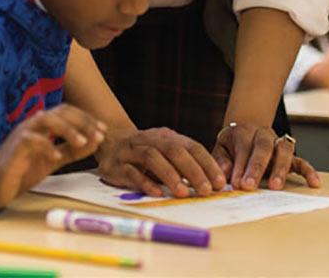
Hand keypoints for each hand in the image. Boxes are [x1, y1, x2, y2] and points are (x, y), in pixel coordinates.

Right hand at [0, 104, 105, 210]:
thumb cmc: (23, 169)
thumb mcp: (53, 159)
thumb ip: (71, 150)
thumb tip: (95, 142)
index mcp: (43, 126)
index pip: (67, 112)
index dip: (86, 119)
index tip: (103, 130)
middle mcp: (33, 125)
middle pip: (59, 112)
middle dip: (82, 122)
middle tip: (98, 135)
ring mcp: (22, 133)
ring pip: (45, 119)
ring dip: (67, 129)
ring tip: (83, 142)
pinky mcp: (14, 147)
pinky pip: (30, 139)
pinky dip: (46, 145)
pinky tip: (56, 157)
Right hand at [96, 127, 225, 197]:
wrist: (108, 143)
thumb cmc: (144, 154)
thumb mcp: (165, 153)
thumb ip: (185, 165)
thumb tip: (214, 184)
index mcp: (166, 136)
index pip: (190, 146)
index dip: (207, 164)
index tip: (220, 182)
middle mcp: (149, 139)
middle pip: (173, 150)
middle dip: (192, 170)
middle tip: (206, 190)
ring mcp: (131, 151)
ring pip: (152, 157)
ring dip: (170, 175)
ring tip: (183, 193)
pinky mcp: (117, 165)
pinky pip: (131, 172)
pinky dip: (145, 182)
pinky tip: (157, 193)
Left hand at [212, 122, 319, 190]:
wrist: (247, 129)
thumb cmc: (232, 144)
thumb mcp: (221, 147)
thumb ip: (222, 160)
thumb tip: (226, 173)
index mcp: (244, 131)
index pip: (243, 148)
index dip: (239, 166)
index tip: (236, 183)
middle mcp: (263, 134)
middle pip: (263, 148)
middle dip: (256, 168)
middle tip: (249, 186)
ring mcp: (278, 143)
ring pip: (284, 151)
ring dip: (280, 169)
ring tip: (275, 187)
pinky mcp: (290, 155)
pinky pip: (302, 161)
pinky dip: (309, 171)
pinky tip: (314, 183)